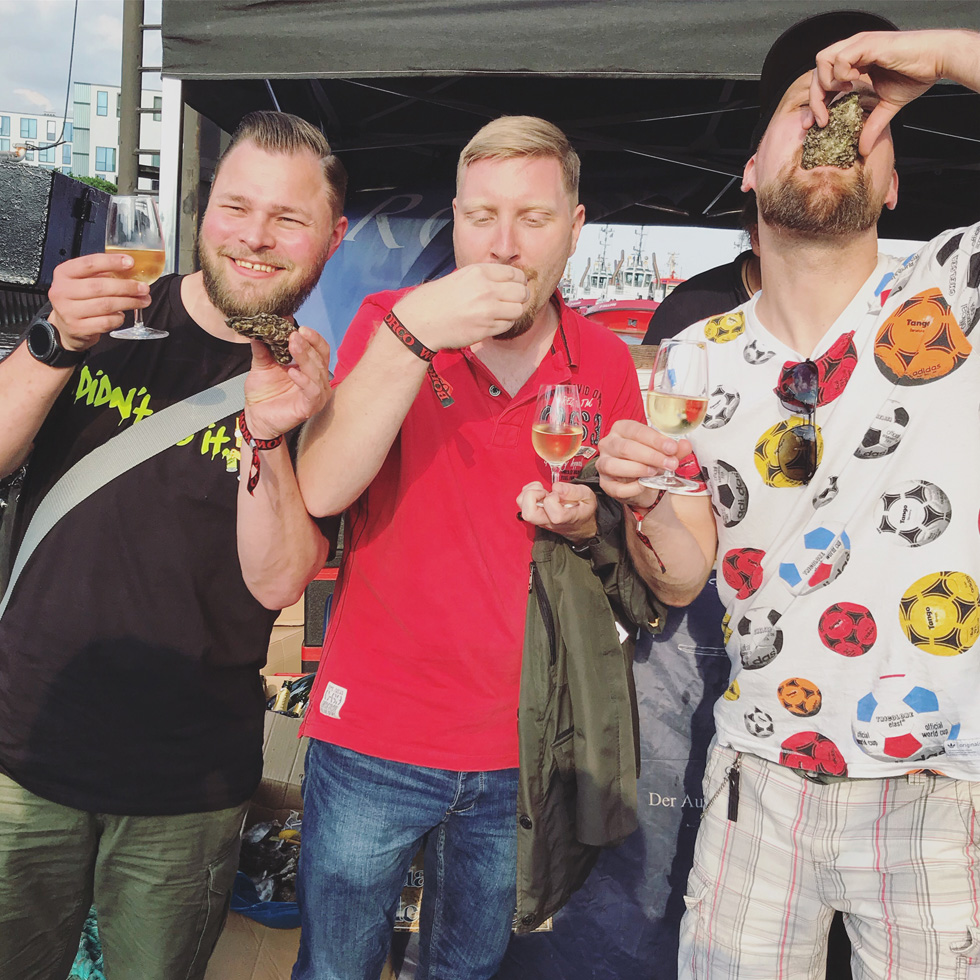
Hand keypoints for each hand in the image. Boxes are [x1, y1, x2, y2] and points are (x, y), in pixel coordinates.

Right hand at [46, 252, 150, 350]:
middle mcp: (62, 291)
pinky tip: (123, 314)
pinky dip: (119, 318)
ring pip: (106, 305)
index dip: (112, 262)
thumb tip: (130, 270)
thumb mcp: (83, 280)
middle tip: (144, 288)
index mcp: (64, 273)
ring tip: (143, 301)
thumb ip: (102, 273)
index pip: (89, 264)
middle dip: (127, 287)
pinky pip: (106, 322)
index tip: (131, 262)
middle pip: (100, 286)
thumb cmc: (79, 299)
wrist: (65, 327)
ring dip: (129, 302)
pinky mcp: (78, 328)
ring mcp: (68, 311)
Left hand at [243, 327, 331, 440]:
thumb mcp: (262, 365)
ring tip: (292, 346)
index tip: (299, 327)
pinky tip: (292, 372)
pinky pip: (312, 391)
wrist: (255, 416)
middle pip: (320, 358)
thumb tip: (262, 327)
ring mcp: (316, 394)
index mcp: (309, 368)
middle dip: (307, 345)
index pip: (319, 349)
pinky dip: (304, 380)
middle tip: (294, 335)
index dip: (313, 337)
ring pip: (318, 373)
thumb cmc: (263, 393)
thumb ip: (264, 348)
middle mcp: (317, 380)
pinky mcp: (310, 407)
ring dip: (306, 357)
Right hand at [391, 264, 527, 350]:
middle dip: (521, 296)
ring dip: (514, 311)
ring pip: (518, 310)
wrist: (421, 322)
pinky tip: (493, 321)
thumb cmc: (438, 299)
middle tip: (513, 300)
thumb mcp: (461, 277)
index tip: (515, 286)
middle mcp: (486, 289)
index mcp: (479, 272)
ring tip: (503, 312)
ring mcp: (487, 310)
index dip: (519, 281)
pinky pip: (507, 325)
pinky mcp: (486, 328)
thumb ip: (485, 277)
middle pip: (522, 292)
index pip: (515, 274)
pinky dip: (504, 323)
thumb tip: (509, 280)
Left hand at [517, 481, 597, 542]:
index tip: (559, 494)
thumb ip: (574, 491)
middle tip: (545, 492)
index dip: (553, 499)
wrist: (580, 524)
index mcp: (565, 519)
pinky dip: (528, 491)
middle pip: (529, 514)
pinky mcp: (534, 514)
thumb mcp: (587, 497)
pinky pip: (521, 502)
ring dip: (529, 493)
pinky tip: (540, 490)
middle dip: (533, 496)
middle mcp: (549, 522)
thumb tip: (556, 487)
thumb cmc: (583, 509)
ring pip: (522, 507)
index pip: (554, 515)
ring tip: (542, 491)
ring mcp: (540, 519)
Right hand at [596, 419, 690, 507]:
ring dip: (638, 469)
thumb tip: (685, 445)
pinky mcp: (605, 483)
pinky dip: (631, 488)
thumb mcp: (664, 453)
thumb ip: (674, 450)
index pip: (636, 430)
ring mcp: (603, 464)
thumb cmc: (649, 462)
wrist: (643, 485)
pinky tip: (643, 486)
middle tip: (670, 463)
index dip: (655, 440)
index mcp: (622, 429)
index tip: (672, 448)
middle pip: (625, 447)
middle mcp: (609, 444)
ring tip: (656, 473)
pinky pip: (616, 487)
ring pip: (614, 465)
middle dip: (651, 456)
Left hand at [809, 30, 947, 156]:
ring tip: (843, 94)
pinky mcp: (868, 44)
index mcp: (855, 63)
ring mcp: (859, 45)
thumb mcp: (888, 106)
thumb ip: (871, 126)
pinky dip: (841, 73)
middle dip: (814, 99)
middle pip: (816, 72)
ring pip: (822, 60)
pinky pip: (840, 58)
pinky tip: (855, 81)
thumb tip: (863, 150)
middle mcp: (853, 52)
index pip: (822, 81)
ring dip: (826, 83)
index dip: (815, 102)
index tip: (814, 124)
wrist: (937, 60)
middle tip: (822, 120)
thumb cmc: (916, 74)